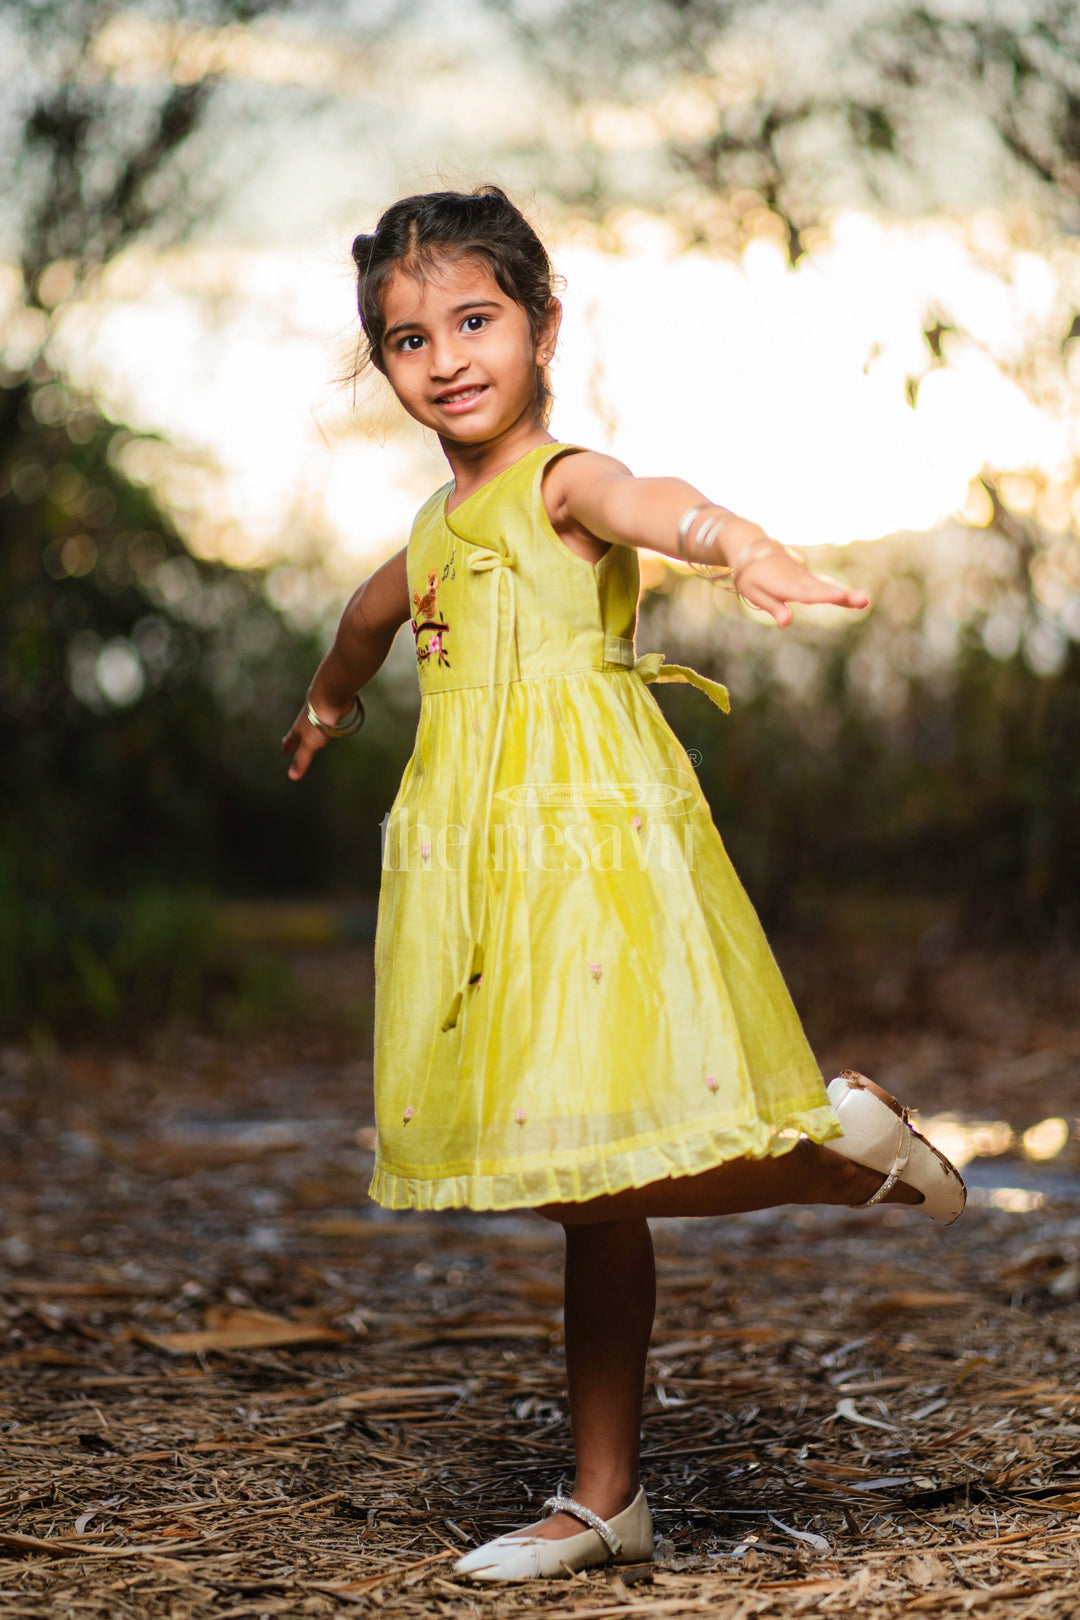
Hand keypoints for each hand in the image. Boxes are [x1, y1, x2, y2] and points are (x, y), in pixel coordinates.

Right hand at [281, 709, 330, 781]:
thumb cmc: (317, 721)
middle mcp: (307, 722)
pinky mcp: (330, 709)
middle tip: (289, 742)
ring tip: (311, 734)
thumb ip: (302, 759)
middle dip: (295, 738)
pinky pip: (325, 718)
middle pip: (299, 731)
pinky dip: (324, 722)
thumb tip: (292, 776)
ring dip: (309, 730)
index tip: (283, 752)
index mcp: (300, 730)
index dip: (288, 747)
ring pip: (312, 724)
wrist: (330, 696)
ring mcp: (318, 714)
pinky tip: (329, 722)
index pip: (291, 741)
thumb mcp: (309, 745)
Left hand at [734, 543, 869, 627]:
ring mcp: (805, 578)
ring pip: (827, 588)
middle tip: (864, 600)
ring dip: (846, 594)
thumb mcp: (755, 593)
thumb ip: (773, 607)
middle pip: (823, 590)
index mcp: (785, 585)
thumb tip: (787, 623)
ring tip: (865, 601)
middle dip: (843, 596)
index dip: (825, 595)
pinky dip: (838, 592)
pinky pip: (824, 587)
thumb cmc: (751, 575)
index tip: (842, 596)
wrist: (752, 548)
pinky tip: (854, 599)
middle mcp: (799, 581)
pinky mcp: (807, 579)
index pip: (808, 593)